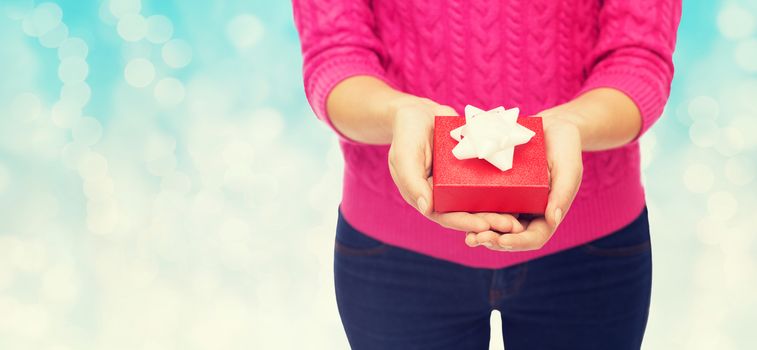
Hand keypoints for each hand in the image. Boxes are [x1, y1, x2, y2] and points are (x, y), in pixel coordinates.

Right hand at [387, 96, 521, 233]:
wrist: (419, 112)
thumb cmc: (406, 134)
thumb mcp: (404, 156)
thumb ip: (412, 182)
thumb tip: (427, 209)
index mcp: (425, 197)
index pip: (446, 216)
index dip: (465, 223)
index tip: (485, 227)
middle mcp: (443, 195)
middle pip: (467, 213)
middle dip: (489, 221)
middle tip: (512, 226)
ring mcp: (457, 183)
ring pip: (479, 201)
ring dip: (498, 210)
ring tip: (519, 217)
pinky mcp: (470, 171)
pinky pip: (486, 182)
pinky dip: (501, 189)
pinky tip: (521, 193)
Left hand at [465, 113, 582, 250]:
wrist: (551, 127)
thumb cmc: (565, 148)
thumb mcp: (568, 169)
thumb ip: (562, 194)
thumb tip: (552, 220)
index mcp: (547, 213)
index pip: (533, 237)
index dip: (517, 242)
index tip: (502, 240)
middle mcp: (528, 213)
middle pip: (510, 236)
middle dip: (493, 240)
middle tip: (475, 239)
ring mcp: (512, 203)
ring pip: (495, 225)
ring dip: (481, 233)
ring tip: (468, 236)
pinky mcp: (498, 190)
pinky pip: (485, 205)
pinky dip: (475, 214)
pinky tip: (460, 214)